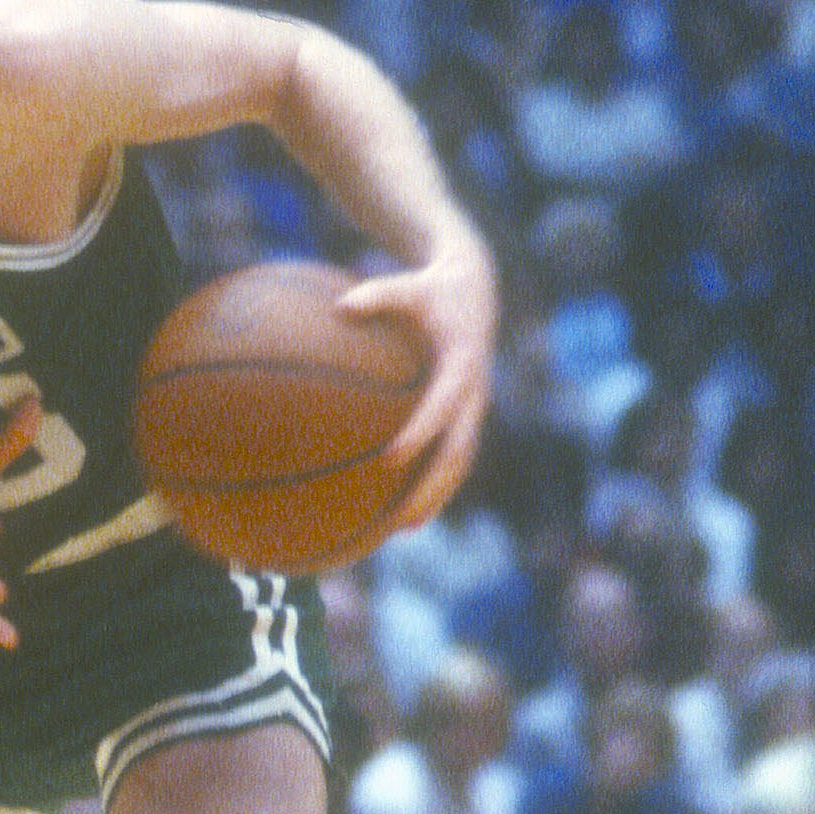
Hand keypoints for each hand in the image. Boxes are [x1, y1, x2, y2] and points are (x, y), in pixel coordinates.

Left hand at [335, 238, 496, 529]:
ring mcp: (473, 408)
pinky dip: (433, 483)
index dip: (420, 434)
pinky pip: (452, 455)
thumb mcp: (411, 284)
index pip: (441, 408)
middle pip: (457, 453)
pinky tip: (400, 507)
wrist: (476, 288)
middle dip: (431, 488)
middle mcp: (474, 395)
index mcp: (462, 366)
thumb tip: (338, 306)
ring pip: (459, 464)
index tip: (391, 458)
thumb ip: (378, 294)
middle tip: (401, 519)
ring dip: (435, 497)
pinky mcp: (467, 415)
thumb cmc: (434, 288)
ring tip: (400, 529)